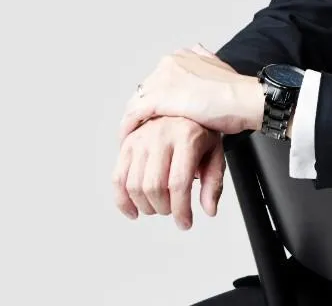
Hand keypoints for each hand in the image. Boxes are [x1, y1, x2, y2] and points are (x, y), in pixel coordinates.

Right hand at [112, 115, 223, 229]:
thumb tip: (209, 210)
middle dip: (164, 209)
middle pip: (154, 187)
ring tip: (159, 207)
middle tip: (173, 210)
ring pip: (134, 185)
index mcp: (187, 137)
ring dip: (146, 206)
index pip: (179, 183)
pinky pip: (117, 178)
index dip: (181, 210)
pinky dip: (122, 201)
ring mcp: (141, 138)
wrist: (182, 107)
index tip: (185, 223)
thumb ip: (214, 182)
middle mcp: (162, 135)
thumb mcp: (214, 153)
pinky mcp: (127, 144)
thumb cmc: (200, 134)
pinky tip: (134, 211)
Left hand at [119, 44, 264, 141]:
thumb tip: (198, 50)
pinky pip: (134, 114)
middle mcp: (168, 64)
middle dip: (142, 108)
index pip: (157, 78)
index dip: (154, 96)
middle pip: (145, 89)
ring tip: (132, 137)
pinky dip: (129, 127)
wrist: (243, 99)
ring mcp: (163, 80)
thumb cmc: (236, 90)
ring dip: (132, 120)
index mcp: (181, 56)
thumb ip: (205, 59)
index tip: (154, 112)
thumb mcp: (219, 65)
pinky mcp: (160, 98)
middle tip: (141, 128)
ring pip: (136, 101)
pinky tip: (129, 139)